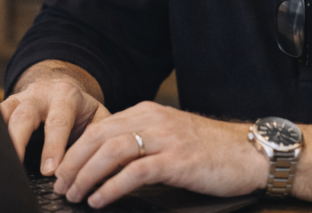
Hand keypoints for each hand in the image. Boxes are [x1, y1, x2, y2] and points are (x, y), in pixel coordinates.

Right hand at [0, 65, 110, 175]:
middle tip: (17, 167)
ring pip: (3, 114)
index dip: (54, 147)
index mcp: (67, 96)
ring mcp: (20, 98)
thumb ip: (98, 138)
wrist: (65, 91)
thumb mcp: (98, 119)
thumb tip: (101, 166)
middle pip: (24, 116)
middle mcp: (40, 94)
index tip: (51, 170)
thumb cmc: (83, 112)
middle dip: (20, 142)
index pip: (58, 122)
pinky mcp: (6, 105)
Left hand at [53, 101, 266, 207]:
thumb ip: (143, 141)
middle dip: (74, 163)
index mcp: (149, 112)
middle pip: (99, 137)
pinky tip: (101, 200)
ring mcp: (166, 139)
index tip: (62, 170)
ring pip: (112, 152)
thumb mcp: (171, 136)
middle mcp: (154, 120)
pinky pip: (135, 172)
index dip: (76, 149)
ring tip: (76, 195)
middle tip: (61, 186)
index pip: (100, 127)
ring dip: (87, 175)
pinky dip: (112, 187)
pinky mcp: (177, 160)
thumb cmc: (211, 150)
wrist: (250, 153)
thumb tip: (107, 162)